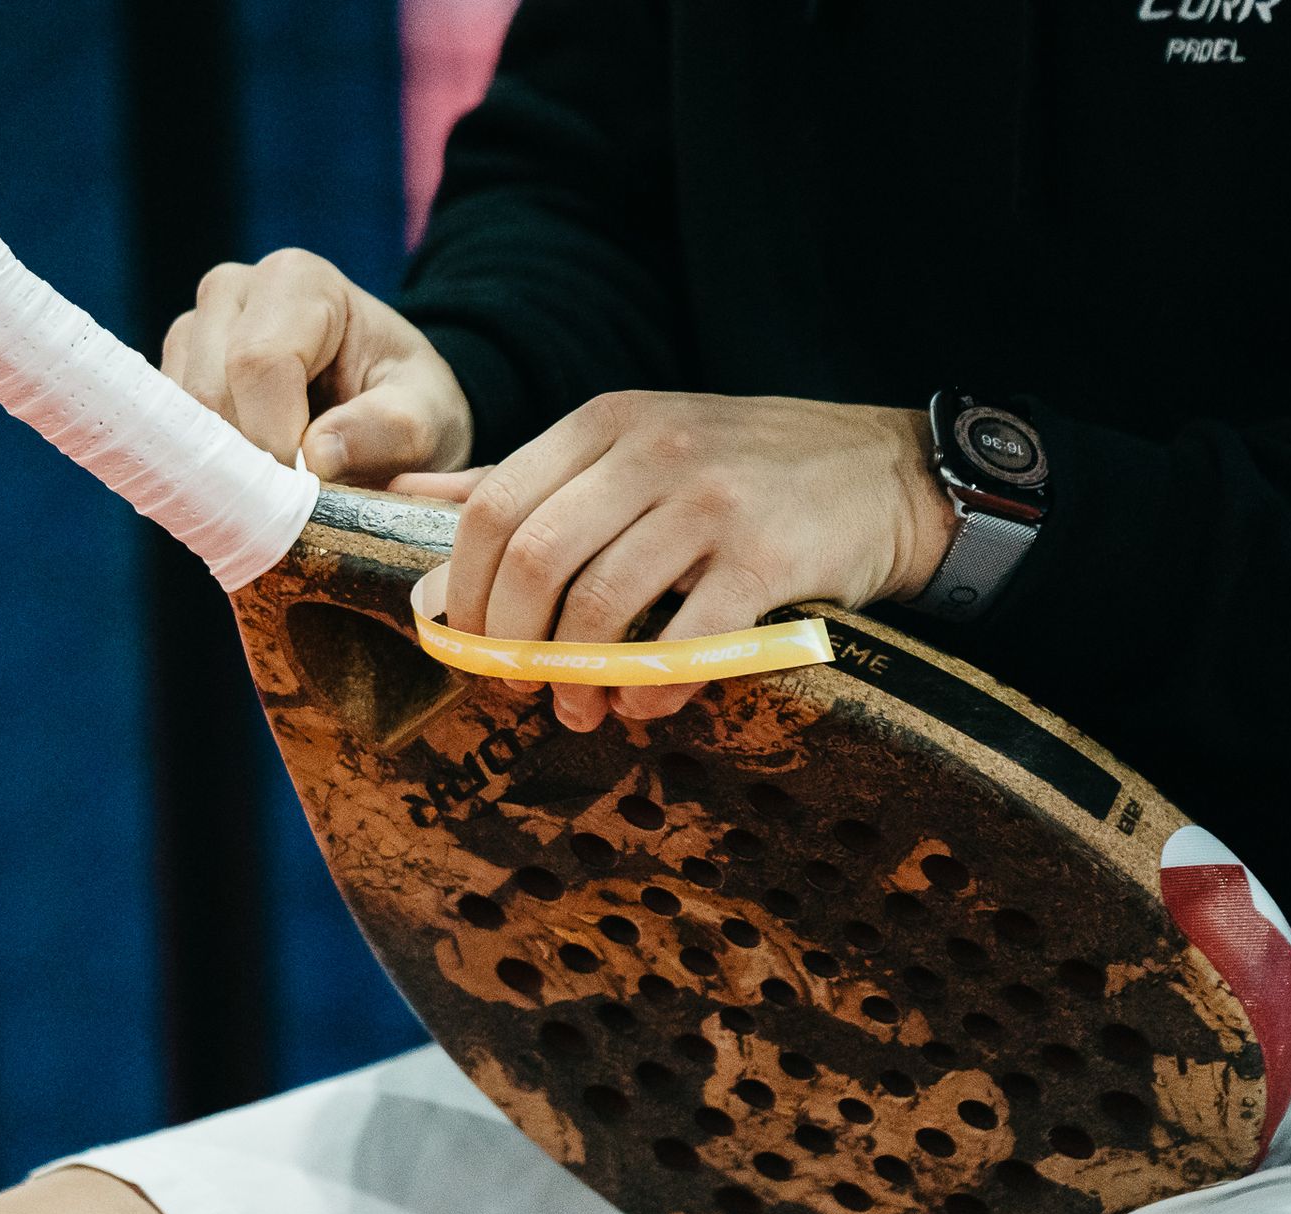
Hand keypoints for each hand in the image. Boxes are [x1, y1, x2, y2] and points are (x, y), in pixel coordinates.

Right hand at [162, 249, 472, 481]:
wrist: (388, 410)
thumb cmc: (410, 406)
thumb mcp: (429, 419)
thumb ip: (389, 431)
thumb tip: (318, 456)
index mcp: (299, 282)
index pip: (259, 362)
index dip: (276, 438)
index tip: (310, 491)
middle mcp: (233, 292)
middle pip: (209, 392)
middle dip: (250, 461)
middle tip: (296, 505)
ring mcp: (193, 333)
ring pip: (180, 419)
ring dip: (227, 471)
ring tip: (281, 492)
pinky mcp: (173, 378)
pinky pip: (168, 436)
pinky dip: (207, 472)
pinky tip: (253, 484)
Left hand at [391, 392, 954, 731]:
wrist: (885, 472)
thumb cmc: (740, 471)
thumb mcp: (630, 448)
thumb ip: (524, 476)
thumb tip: (405, 492)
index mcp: (604, 424)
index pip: (494, 507)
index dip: (466, 588)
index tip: (467, 641)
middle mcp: (652, 450)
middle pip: (535, 557)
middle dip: (510, 639)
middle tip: (517, 685)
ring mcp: (712, 500)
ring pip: (600, 603)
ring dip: (576, 677)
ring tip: (580, 711)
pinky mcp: (769, 556)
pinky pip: (686, 639)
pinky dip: (651, 687)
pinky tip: (644, 706)